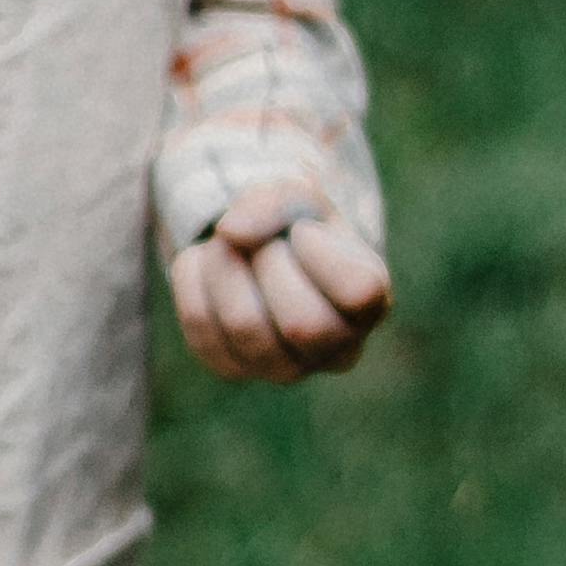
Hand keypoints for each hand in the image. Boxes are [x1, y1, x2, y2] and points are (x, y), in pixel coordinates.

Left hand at [170, 195, 391, 386]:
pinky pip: (201, 326)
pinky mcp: (235, 369)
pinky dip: (194, 278)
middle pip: (302, 322)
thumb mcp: (298, 196)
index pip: (360, 294)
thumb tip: (229, 232)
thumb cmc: (296, 225)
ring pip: (245, 325)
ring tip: (229, 243)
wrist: (263, 251)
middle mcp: (337, 351)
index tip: (304, 231)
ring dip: (224, 264)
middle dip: (269, 260)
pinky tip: (209, 263)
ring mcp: (285, 369)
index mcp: (371, 306)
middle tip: (262, 240)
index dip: (322, 253)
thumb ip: (275, 202)